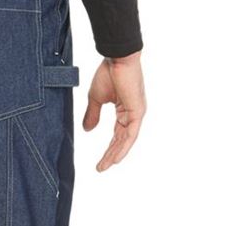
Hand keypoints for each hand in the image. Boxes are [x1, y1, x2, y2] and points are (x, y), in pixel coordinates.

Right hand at [83, 53, 145, 171]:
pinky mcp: (137, 111)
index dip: (108, 148)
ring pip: (126, 140)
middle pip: (122, 140)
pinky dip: (123, 146)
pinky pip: (130, 134)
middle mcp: (133, 114)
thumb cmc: (108, 72)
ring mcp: (136, 113)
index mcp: (125, 110)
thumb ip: (92, 114)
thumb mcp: (96, 98)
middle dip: (110, 155)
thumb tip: (87, 130)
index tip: (99, 162)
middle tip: (100, 168)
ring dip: (115, 154)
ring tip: (105, 166)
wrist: (117, 58)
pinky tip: (115, 157)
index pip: (117, 135)